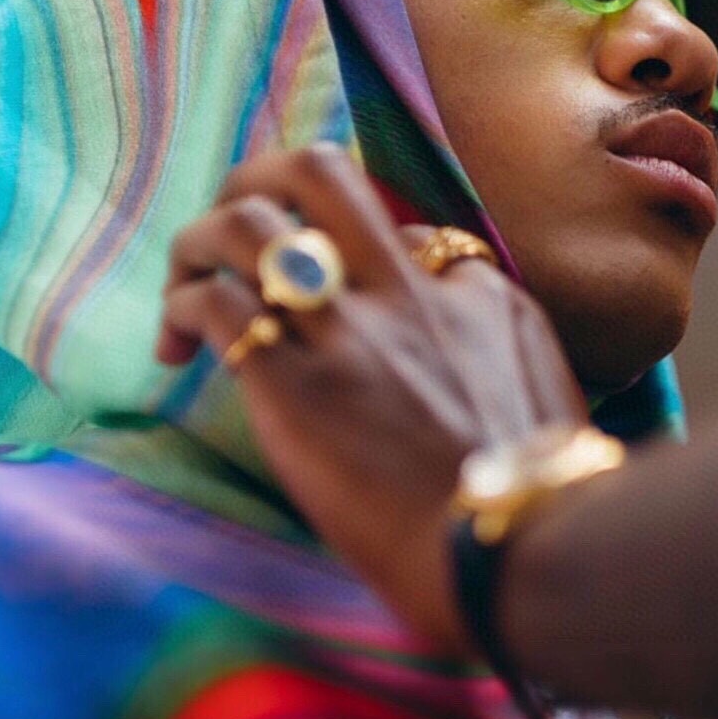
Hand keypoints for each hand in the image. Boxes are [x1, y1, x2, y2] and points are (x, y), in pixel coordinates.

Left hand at [156, 143, 586, 651]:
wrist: (512, 546)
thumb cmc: (536, 483)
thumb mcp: (539, 373)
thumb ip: (495, 324)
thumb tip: (452, 293)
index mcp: (472, 288)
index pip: (398, 223)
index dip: (350, 241)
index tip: (334, 281)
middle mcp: (402, 290)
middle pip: (317, 173)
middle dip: (259, 176)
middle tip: (235, 216)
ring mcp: (347, 331)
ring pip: (244, 225)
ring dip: (199, 241)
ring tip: (186, 281)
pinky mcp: (293, 387)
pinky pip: (218, 304)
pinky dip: (186, 307)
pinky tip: (178, 343)